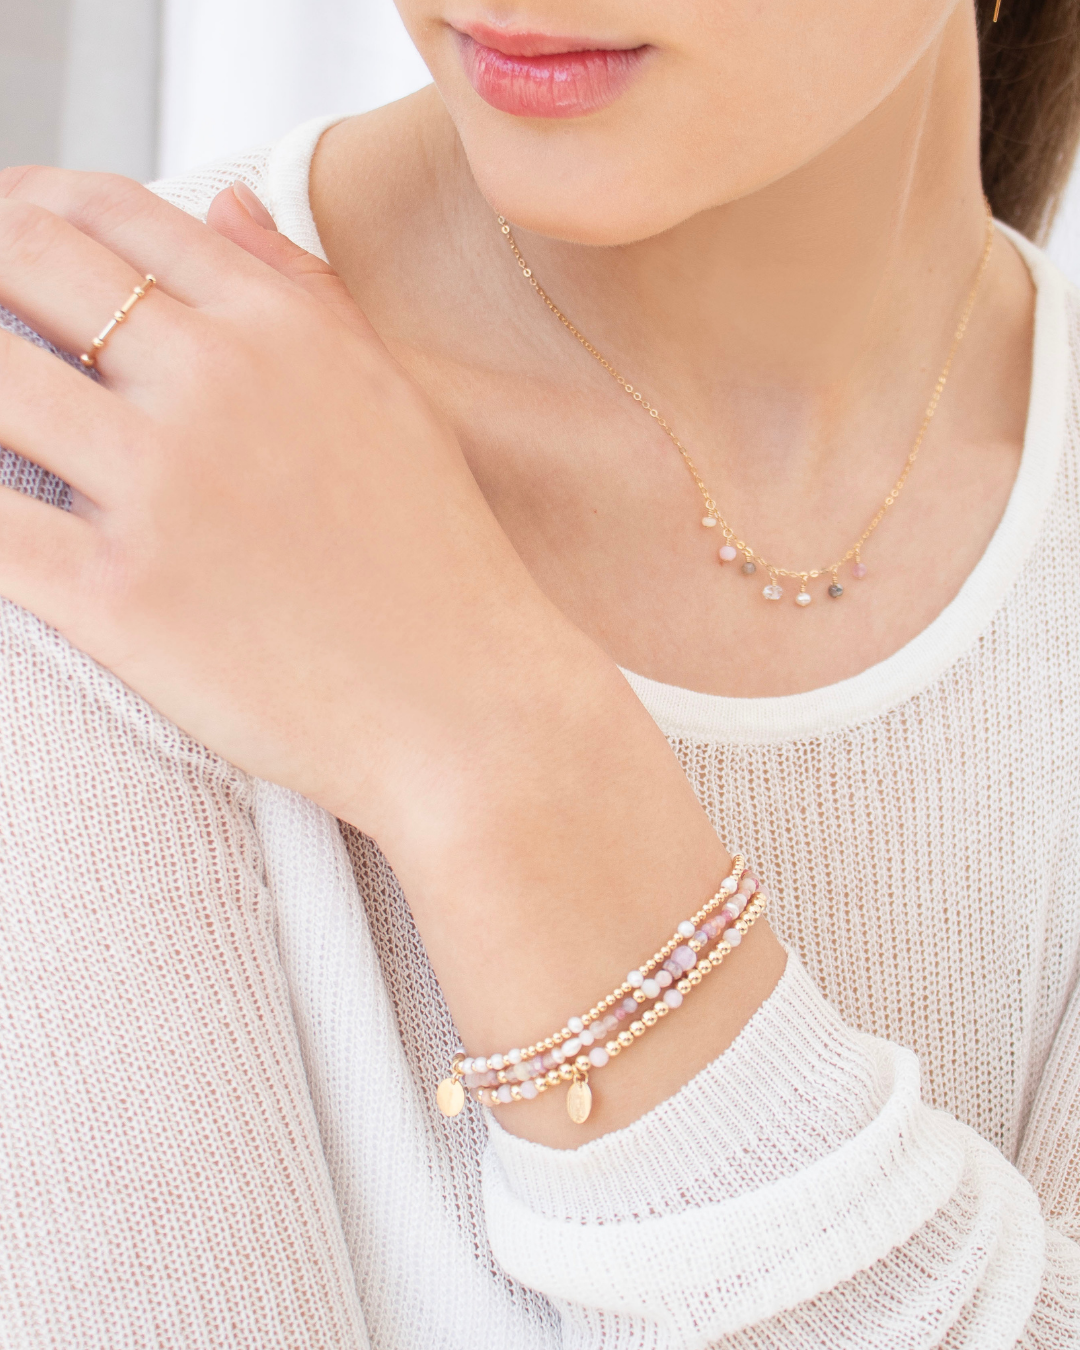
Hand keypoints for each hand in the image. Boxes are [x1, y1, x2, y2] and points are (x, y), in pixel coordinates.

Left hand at [0, 167, 590, 841]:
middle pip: (26, 263)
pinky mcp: (118, 595)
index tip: (16, 244)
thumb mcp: (396, 401)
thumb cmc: (442, 568)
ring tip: (7, 428)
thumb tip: (227, 205)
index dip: (36, 210)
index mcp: (281, 331)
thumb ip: (307, 294)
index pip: (115, 214)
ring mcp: (161, 488)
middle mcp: (215, 384)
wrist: (471, 709)